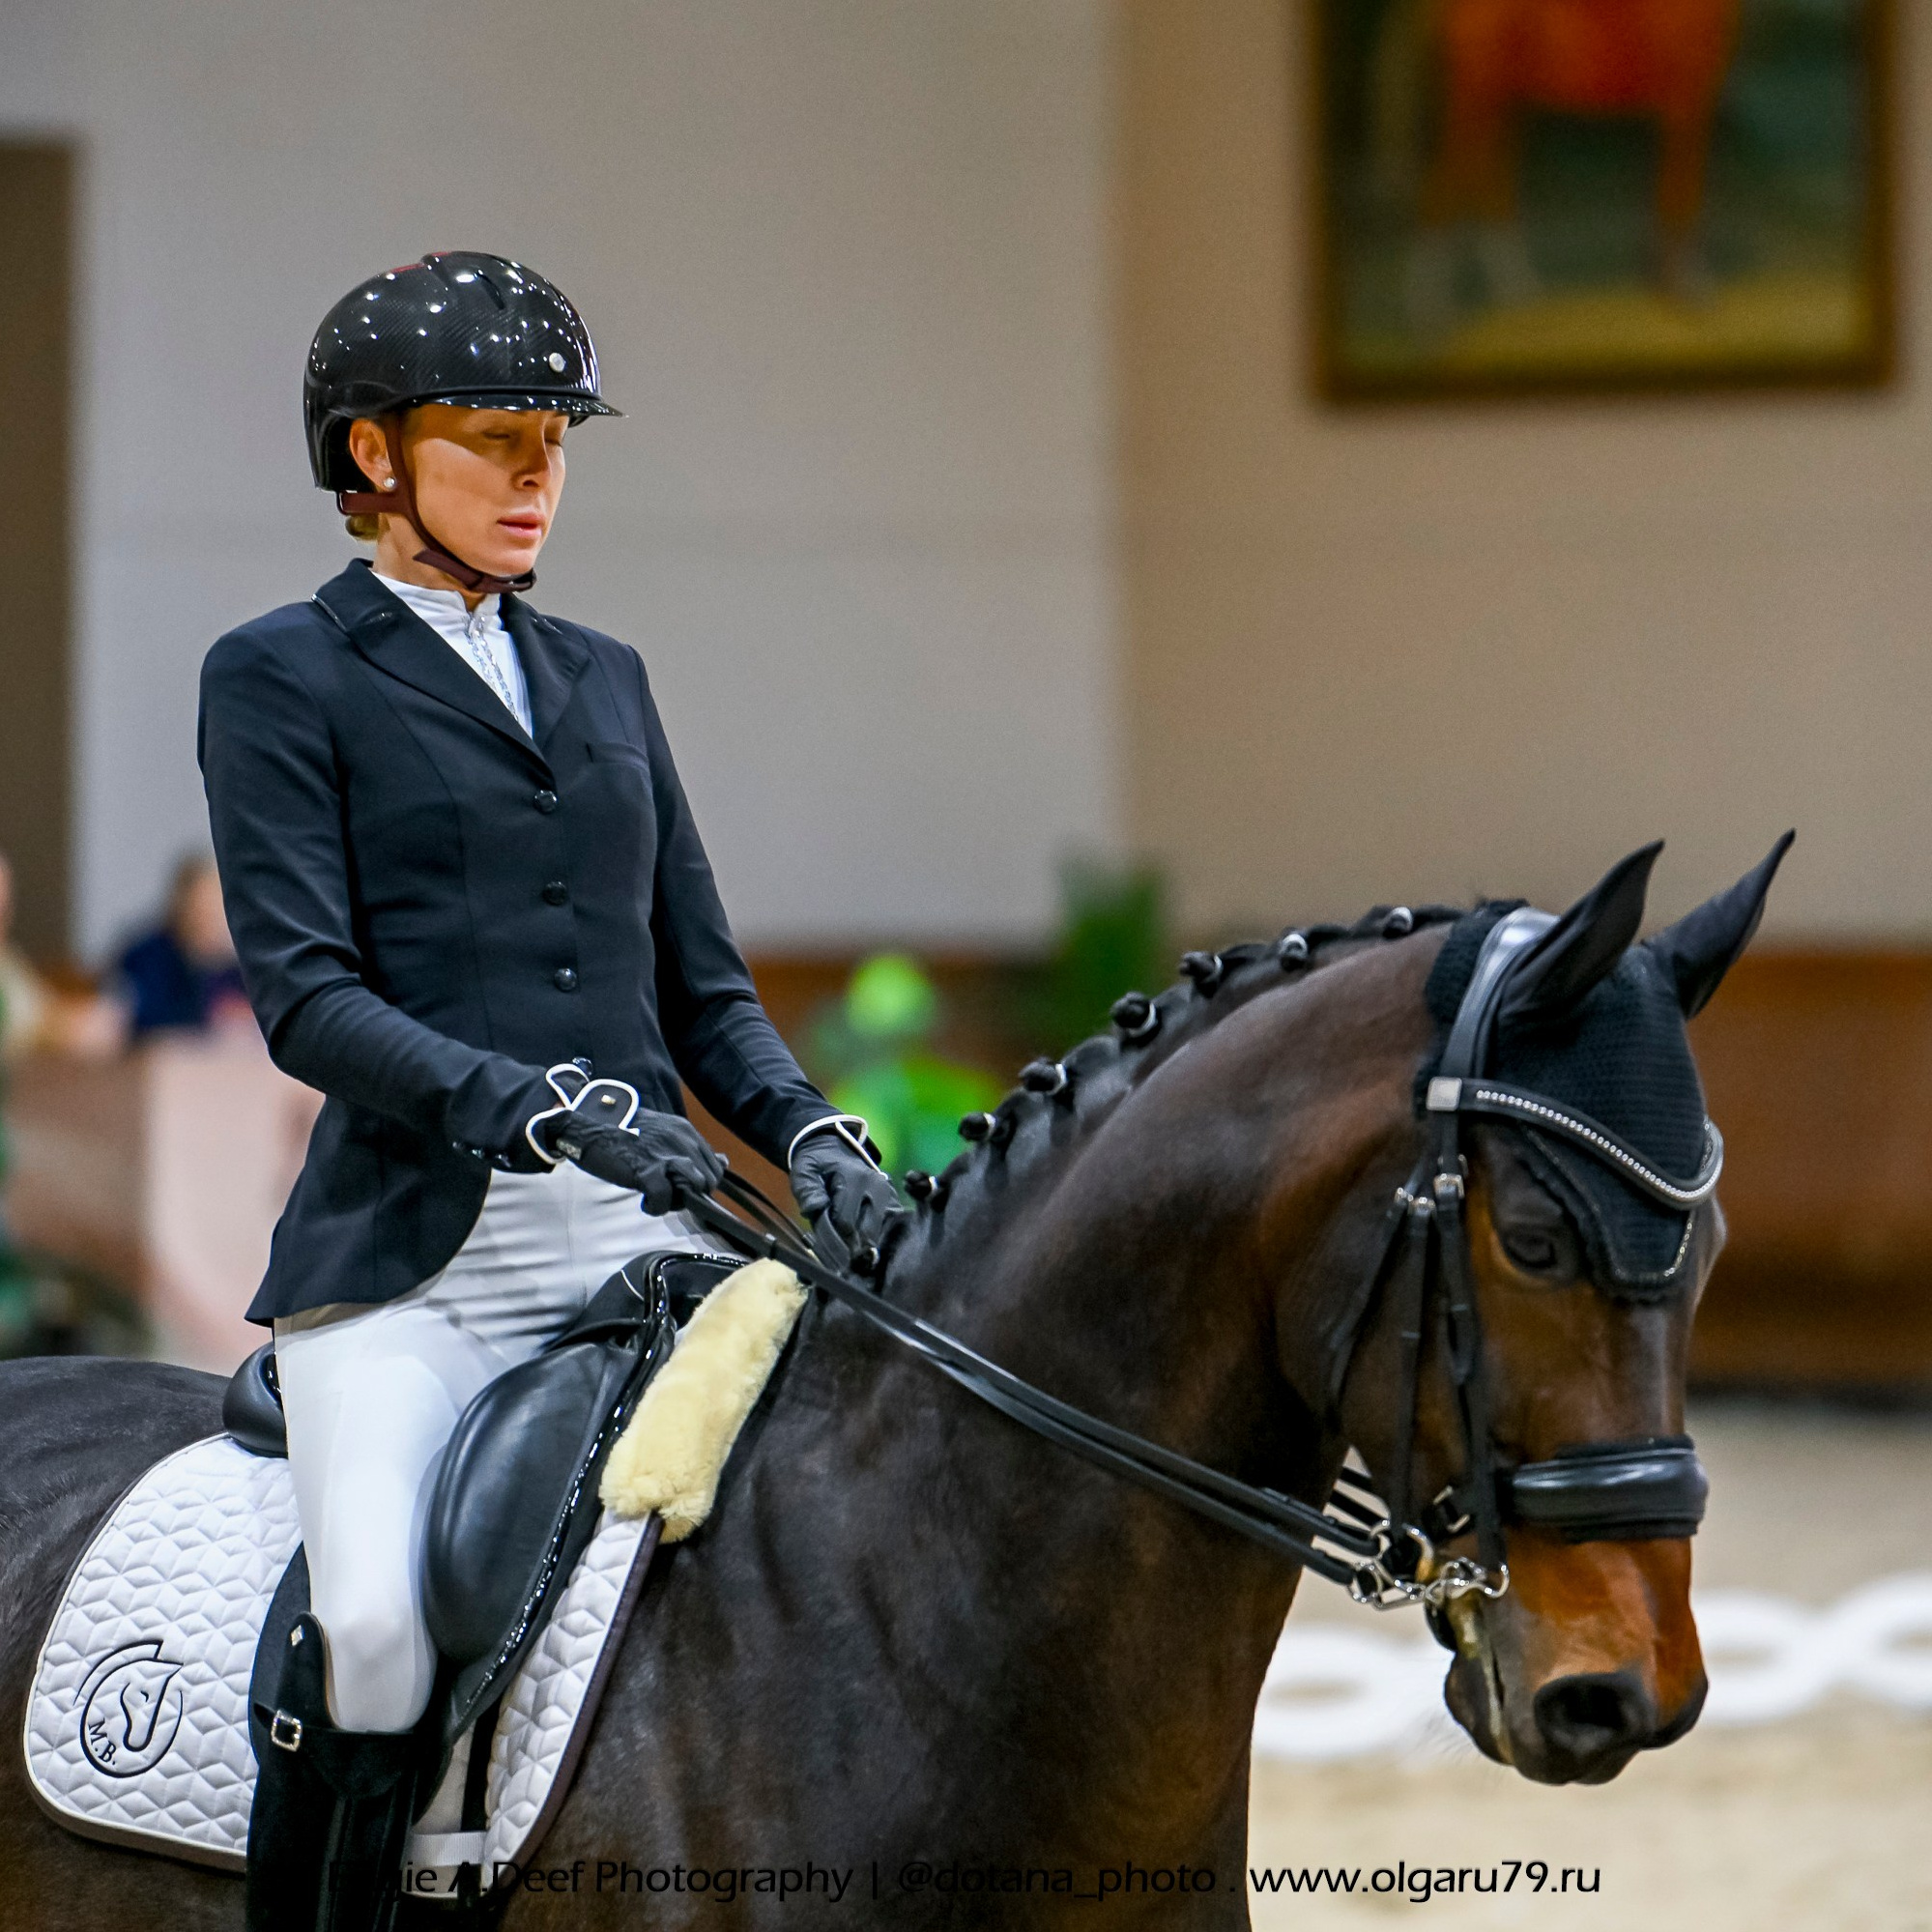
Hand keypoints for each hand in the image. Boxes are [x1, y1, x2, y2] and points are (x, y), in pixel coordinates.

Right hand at [533, 1081, 724, 1214]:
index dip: (700, 1184)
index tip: (679, 1186)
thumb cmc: (624, 1133)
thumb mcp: (665, 1135)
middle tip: (667, 1194)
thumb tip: (725, 1161)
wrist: (588, 1127)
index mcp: (687, 1132)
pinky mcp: (647, 1169)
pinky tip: (645, 1204)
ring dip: (679, 1201)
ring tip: (659, 1199)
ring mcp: (666, 1155)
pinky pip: (664, 1199)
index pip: (715, 1166)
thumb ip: (692, 1149)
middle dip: (692, 1194)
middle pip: (710, 1180)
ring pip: (695, 1188)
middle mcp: (682, 1141)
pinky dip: (656, 1208)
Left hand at [789, 1120, 904, 1271]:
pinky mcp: (894, 1202)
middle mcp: (878, 1187)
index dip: (835, 1244)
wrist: (832, 1151)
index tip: (828, 1263)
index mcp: (855, 1178)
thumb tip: (816, 1208)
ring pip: (882, 1235)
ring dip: (866, 1250)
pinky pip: (889, 1229)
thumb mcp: (803, 1172)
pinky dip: (877, 1242)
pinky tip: (866, 1253)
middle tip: (843, 1272)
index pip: (846, 1222)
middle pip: (868, 1233)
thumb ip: (807, 1190)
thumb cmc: (816, 1166)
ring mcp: (889, 1195)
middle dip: (853, 1253)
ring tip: (854, 1266)